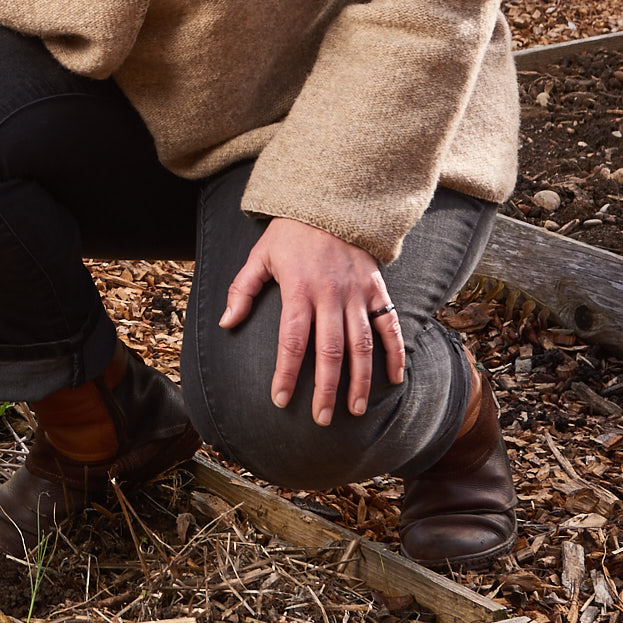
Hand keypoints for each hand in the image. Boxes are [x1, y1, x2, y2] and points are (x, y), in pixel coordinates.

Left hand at [220, 217, 402, 424]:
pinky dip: (396, 354)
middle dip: (325, 388)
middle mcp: (330, 295)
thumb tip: (226, 324)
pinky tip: (395, 380)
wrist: (331, 204)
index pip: (292, 340)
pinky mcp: (378, 290)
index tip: (279, 399)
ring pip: (362, 345)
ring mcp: (358, 294)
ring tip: (356, 410)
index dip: (286, 372)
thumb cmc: (290, 234)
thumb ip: (242, 290)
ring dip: (361, 380)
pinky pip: (391, 326)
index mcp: (298, 289)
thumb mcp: (259, 256)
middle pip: (330, 350)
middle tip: (321, 418)